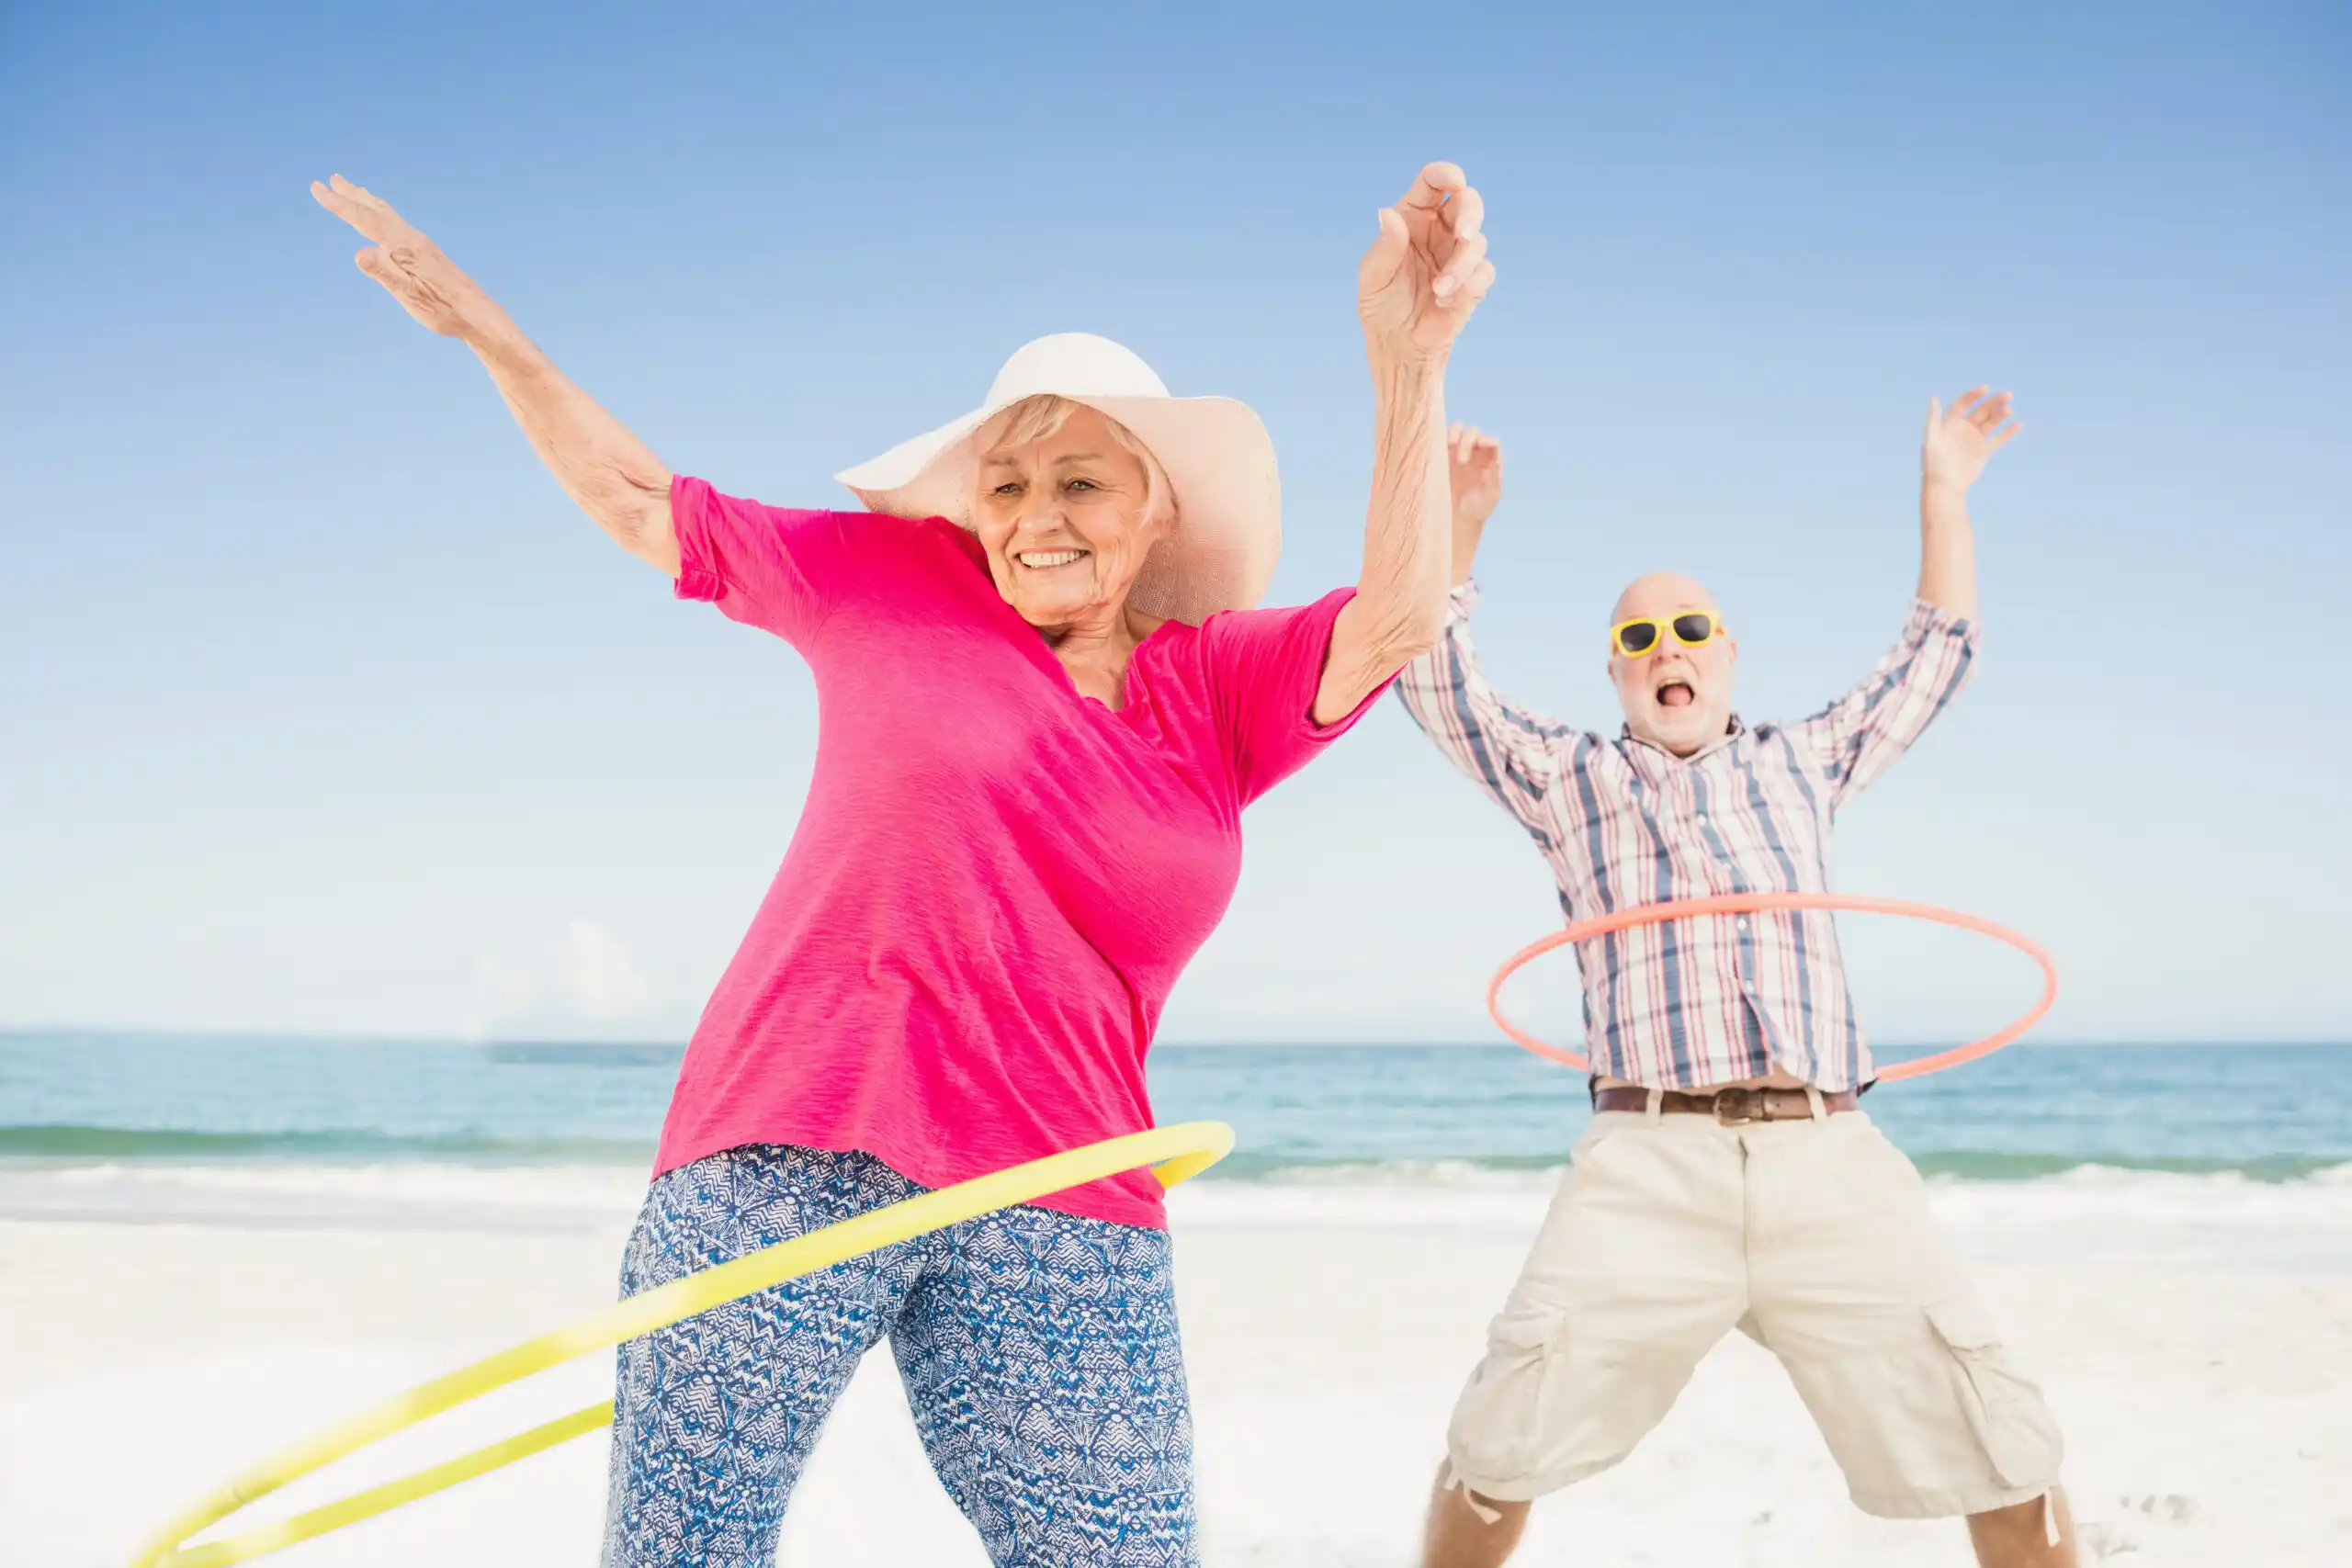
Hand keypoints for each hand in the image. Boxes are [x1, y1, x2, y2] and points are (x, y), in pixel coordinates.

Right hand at [311, 175, 507, 342]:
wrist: (477, 313)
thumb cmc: (444, 309)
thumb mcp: (409, 296)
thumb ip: (384, 273)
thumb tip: (359, 253)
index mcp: (405, 245)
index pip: (364, 218)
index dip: (339, 203)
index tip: (316, 187)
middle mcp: (413, 238)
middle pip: (375, 210)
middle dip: (351, 195)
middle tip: (330, 179)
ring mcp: (420, 244)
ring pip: (387, 215)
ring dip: (366, 200)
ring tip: (352, 189)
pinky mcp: (425, 253)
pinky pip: (396, 224)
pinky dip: (381, 213)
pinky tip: (381, 221)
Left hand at [1358, 162, 1493, 364]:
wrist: (1399, 347)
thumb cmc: (1381, 307)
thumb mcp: (1373, 278)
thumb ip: (1384, 248)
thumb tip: (1387, 214)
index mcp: (1413, 218)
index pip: (1434, 183)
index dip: (1446, 174)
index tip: (1453, 181)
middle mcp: (1439, 231)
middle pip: (1468, 202)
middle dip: (1471, 214)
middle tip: (1464, 235)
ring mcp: (1458, 255)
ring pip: (1478, 241)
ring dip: (1461, 265)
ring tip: (1439, 289)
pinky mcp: (1473, 281)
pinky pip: (1484, 271)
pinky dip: (1468, 284)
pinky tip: (1445, 300)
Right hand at [1449, 423, 1502, 526]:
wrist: (1456, 519)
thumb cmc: (1477, 509)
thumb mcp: (1490, 499)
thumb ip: (1495, 481)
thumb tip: (1496, 462)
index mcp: (1491, 459)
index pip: (1492, 442)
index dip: (1488, 439)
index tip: (1481, 444)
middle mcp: (1475, 452)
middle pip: (1474, 433)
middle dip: (1468, 441)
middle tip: (1461, 461)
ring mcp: (1457, 451)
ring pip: (1457, 429)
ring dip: (1454, 433)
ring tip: (1450, 445)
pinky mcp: (1442, 454)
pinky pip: (1440, 438)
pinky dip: (1440, 437)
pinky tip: (1438, 446)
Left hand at [1922, 386, 2021, 493]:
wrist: (1945, 485)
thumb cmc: (1934, 463)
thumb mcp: (1932, 439)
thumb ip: (1934, 419)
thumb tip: (1934, 398)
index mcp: (1950, 424)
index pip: (1963, 404)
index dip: (1973, 395)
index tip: (1986, 389)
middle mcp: (1963, 429)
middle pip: (1981, 411)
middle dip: (1993, 402)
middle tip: (2007, 395)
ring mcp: (1975, 439)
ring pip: (1990, 422)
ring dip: (2000, 414)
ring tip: (2009, 410)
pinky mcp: (1984, 451)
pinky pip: (1998, 439)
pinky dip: (2008, 432)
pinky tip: (2018, 424)